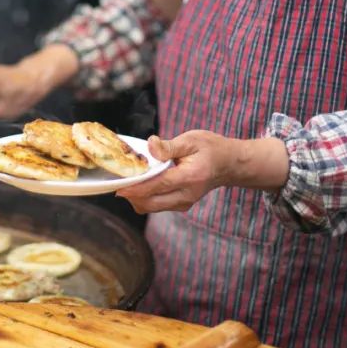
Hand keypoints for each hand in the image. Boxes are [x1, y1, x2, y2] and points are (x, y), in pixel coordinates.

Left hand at [117, 131, 234, 213]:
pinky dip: (145, 198)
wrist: (229, 164)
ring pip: (151, 207)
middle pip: (150, 203)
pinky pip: (156, 206)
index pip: (157, 186)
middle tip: (119, 181)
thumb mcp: (191, 140)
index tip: (118, 186)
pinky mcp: (181, 205)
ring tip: (129, 180)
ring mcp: (184, 203)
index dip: (135, 188)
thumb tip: (150, 146)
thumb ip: (169, 146)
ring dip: (137, 197)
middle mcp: (186, 195)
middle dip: (131, 195)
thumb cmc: (210, 148)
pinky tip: (142, 183)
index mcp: (189, 177)